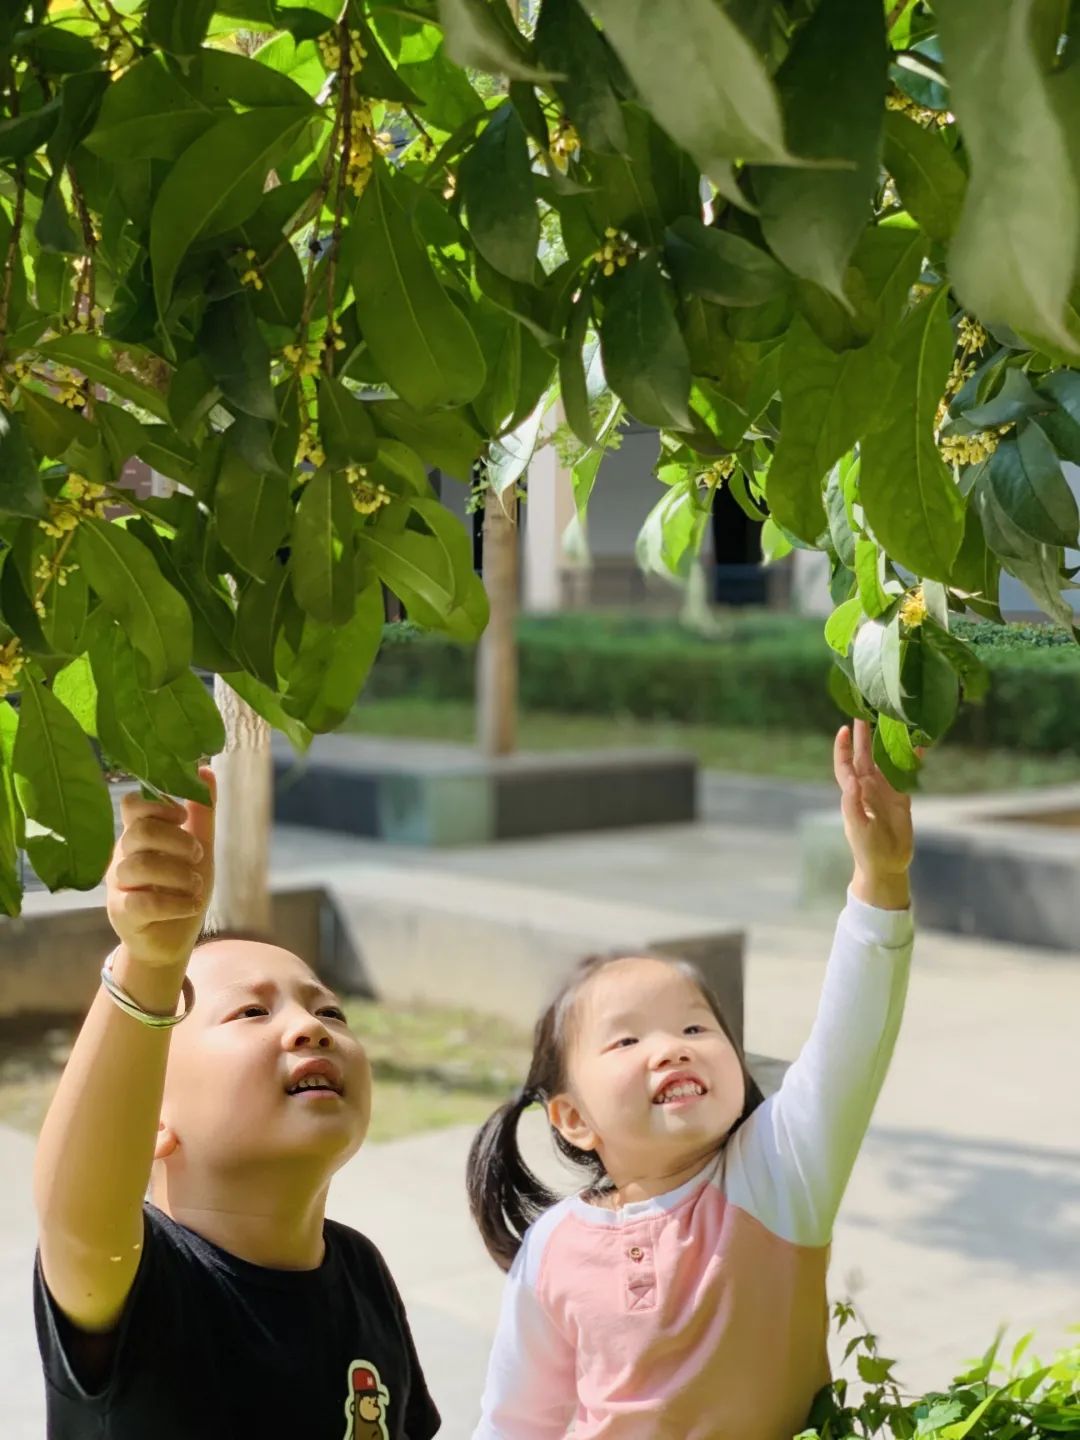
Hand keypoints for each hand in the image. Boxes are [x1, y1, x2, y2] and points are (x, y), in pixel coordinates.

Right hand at [106, 768, 215, 968]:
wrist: (173, 939)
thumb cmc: (181, 887)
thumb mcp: (199, 847)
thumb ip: (201, 812)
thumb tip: (205, 770)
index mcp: (139, 834)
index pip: (132, 804)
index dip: (159, 806)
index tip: (183, 817)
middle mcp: (123, 855)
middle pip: (140, 832)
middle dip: (178, 841)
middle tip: (198, 857)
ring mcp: (119, 885)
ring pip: (140, 866)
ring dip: (179, 874)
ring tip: (196, 884)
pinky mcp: (122, 913)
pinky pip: (142, 902)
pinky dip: (175, 903)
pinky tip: (190, 904)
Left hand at [833, 722, 912, 908]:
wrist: (887, 864)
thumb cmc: (866, 848)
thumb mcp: (857, 827)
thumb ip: (852, 803)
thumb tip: (852, 779)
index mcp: (853, 792)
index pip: (844, 765)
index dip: (842, 747)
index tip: (844, 728)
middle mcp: (868, 787)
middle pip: (864, 755)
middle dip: (863, 735)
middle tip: (866, 711)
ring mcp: (885, 790)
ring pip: (886, 760)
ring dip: (888, 742)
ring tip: (893, 721)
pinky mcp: (903, 797)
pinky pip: (907, 773)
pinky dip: (913, 759)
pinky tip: (920, 744)